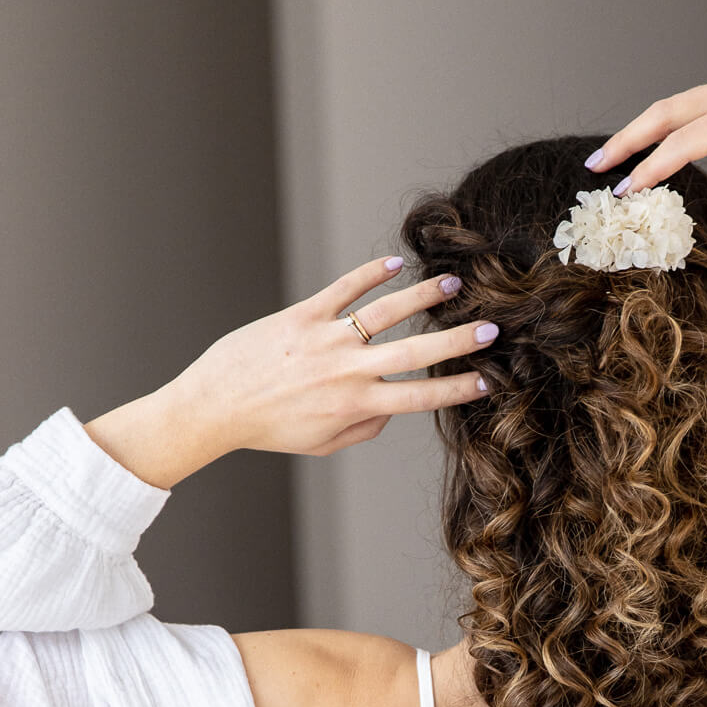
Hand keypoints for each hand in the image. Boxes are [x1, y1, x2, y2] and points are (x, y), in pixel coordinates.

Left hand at [172, 256, 497, 457]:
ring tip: (452, 285)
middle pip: (415, 351)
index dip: (458, 388)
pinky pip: (343, 290)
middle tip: (491, 329)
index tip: (487, 379)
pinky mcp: (302, 315)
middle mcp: (347, 371)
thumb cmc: (269, 428)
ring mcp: (326, 339)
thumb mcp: (322, 442)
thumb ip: (364, 428)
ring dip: (422, 296)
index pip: (420, 396)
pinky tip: (394, 264)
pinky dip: (369, 274)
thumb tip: (392, 409)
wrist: (215, 404)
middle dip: (457, 340)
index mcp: (356, 405)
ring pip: (385, 313)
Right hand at [585, 50, 706, 227]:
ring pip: (678, 102)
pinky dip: (672, 117)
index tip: (624, 192)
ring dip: (645, 126)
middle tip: (596, 165)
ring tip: (619, 152)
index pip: (682, 144)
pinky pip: (698, 98)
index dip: (649, 170)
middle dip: (627, 140)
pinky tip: (663, 135)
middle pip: (665, 113)